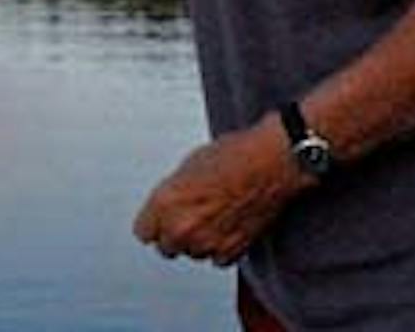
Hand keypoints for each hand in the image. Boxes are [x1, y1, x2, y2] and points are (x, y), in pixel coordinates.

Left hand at [132, 116, 308, 265]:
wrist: (270, 162)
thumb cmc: (233, 155)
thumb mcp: (187, 167)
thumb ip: (172, 194)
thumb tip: (169, 206)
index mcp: (165, 203)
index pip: (143, 233)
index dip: (154, 224)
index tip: (160, 220)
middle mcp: (182, 227)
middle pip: (167, 247)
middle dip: (176, 234)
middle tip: (192, 216)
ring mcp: (207, 242)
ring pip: (193, 253)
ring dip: (200, 241)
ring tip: (215, 216)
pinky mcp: (231, 251)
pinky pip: (217, 259)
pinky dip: (222, 248)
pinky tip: (229, 226)